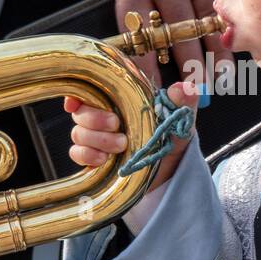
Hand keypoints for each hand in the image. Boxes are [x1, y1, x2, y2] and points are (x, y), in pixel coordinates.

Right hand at [65, 79, 201, 192]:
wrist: (170, 171)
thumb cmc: (171, 139)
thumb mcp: (180, 120)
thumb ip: (182, 102)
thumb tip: (183, 88)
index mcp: (120, 100)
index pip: (90, 90)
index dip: (78, 93)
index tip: (76, 101)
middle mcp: (104, 116)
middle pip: (81, 111)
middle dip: (94, 118)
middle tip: (116, 125)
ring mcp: (97, 138)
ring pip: (78, 132)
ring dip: (97, 139)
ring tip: (122, 145)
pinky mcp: (94, 158)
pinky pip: (77, 153)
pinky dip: (88, 155)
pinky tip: (104, 159)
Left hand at [106, 0, 230, 85]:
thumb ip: (140, 6)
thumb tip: (156, 55)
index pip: (138, 33)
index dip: (148, 67)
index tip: (158, 92)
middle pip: (179, 33)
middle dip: (191, 66)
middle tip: (201, 90)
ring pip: (208, 18)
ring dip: (218, 51)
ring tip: (226, 76)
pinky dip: (234, 17)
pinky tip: (241, 37)